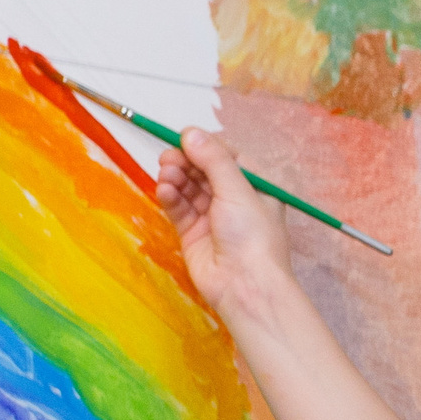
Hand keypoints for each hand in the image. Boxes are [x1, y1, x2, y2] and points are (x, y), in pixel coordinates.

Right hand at [156, 129, 292, 313]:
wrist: (245, 287)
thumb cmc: (252, 236)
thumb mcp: (237, 190)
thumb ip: (213, 160)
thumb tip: (190, 132)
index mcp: (256, 186)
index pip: (227, 156)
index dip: (205, 147)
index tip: (185, 138)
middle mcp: (234, 199)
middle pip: (203, 170)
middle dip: (186, 161)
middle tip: (168, 158)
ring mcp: (212, 216)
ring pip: (188, 187)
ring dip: (175, 177)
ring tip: (167, 175)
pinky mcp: (193, 233)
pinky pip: (179, 207)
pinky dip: (170, 197)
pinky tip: (164, 190)